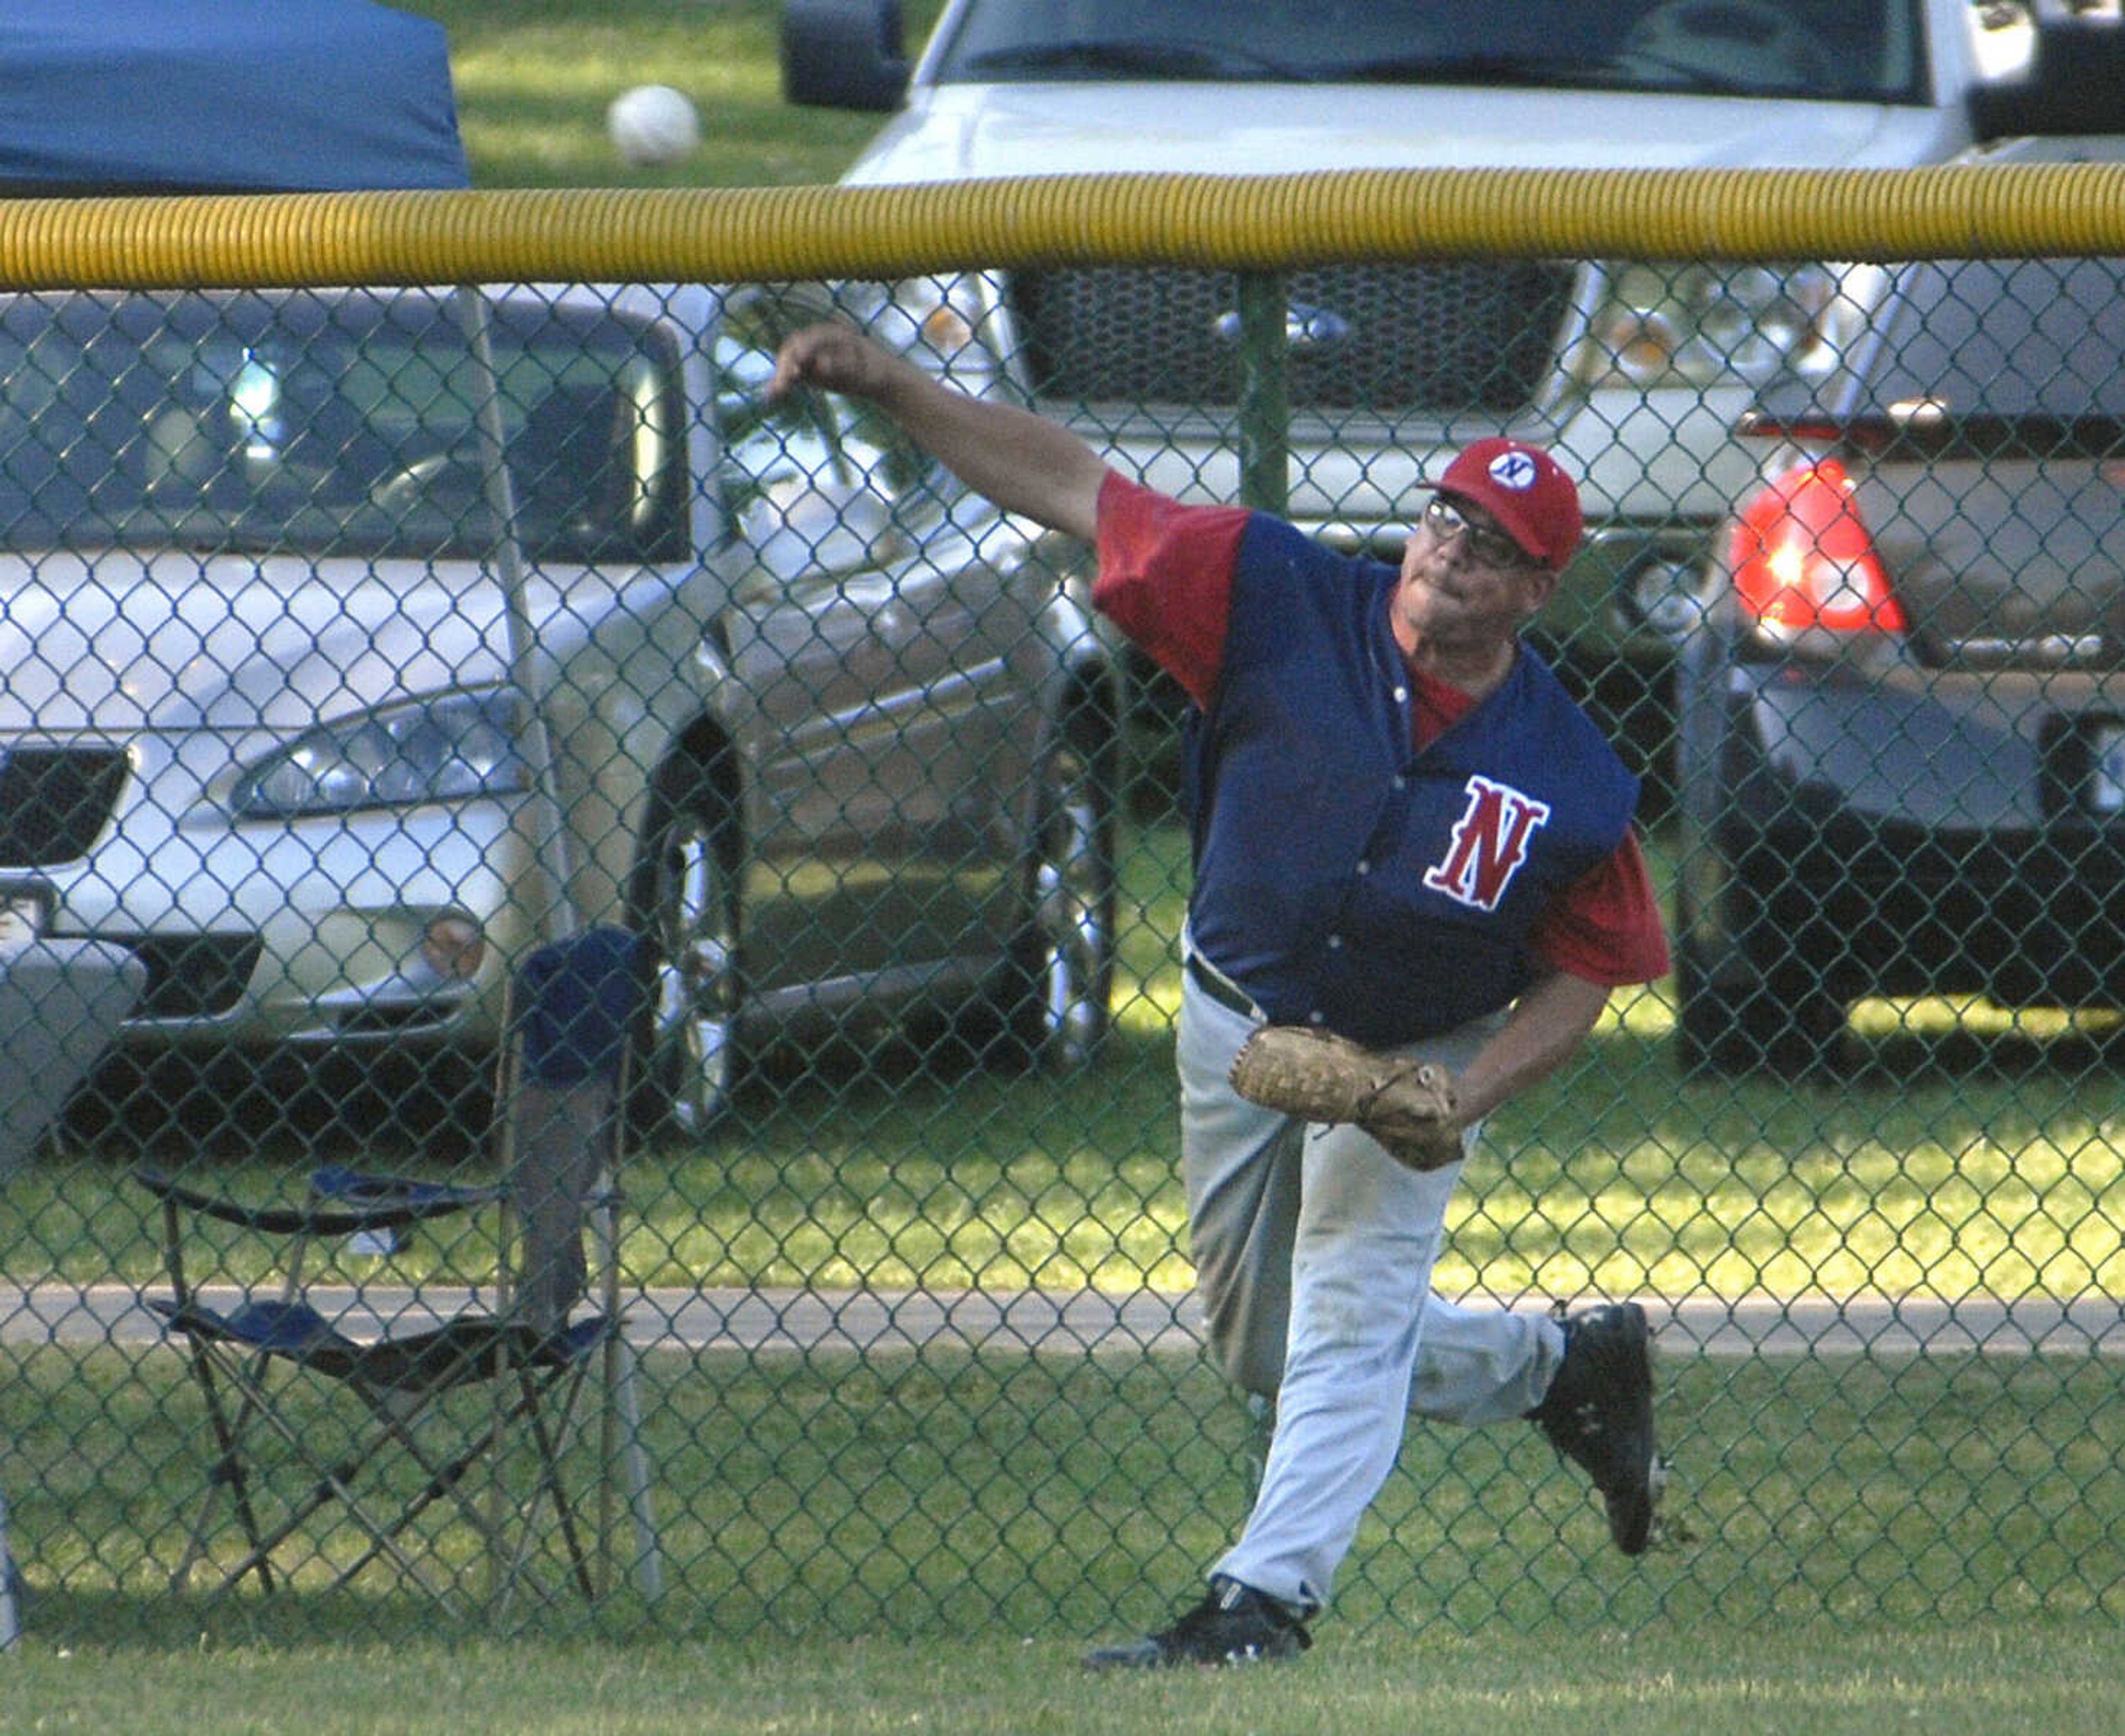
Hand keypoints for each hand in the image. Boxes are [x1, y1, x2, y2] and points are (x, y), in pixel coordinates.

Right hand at [767, 322, 907, 408]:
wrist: (879, 378)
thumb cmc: (876, 373)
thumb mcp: (863, 371)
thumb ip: (842, 367)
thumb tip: (820, 365)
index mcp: (835, 334)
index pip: (812, 339)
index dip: (803, 352)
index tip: (796, 369)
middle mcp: (820, 340)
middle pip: (795, 347)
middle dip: (786, 365)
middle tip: (781, 386)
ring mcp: (812, 353)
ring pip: (790, 360)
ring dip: (780, 375)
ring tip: (773, 394)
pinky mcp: (807, 367)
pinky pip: (792, 374)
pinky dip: (782, 383)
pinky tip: (772, 397)